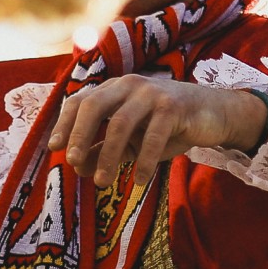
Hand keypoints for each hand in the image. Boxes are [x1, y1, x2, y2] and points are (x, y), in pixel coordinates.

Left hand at [48, 75, 267, 187]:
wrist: (213, 114)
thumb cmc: (166, 126)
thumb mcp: (132, 140)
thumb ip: (105, 149)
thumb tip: (78, 167)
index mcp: (114, 90)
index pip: (80, 101)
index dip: (65, 123)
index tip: (55, 147)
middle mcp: (129, 86)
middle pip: (94, 105)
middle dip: (80, 134)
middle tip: (73, 161)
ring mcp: (152, 94)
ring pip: (120, 123)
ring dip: (108, 155)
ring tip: (102, 182)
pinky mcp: (174, 108)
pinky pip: (153, 136)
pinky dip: (143, 161)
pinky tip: (139, 181)